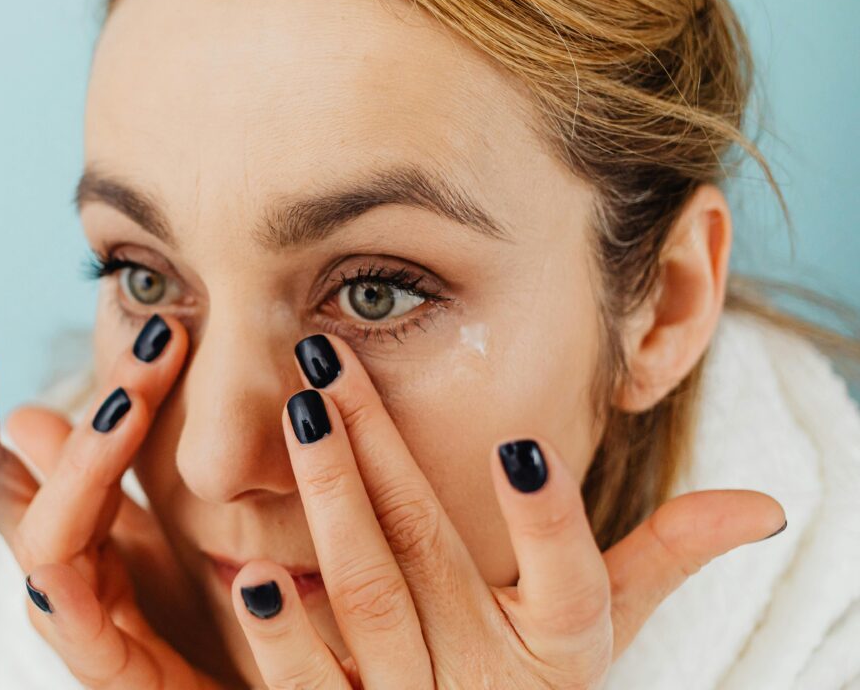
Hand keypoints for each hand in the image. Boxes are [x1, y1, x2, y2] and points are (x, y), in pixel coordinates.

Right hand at [0, 315, 230, 688]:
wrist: (253, 684)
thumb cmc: (196, 614)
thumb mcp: (150, 526)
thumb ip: (100, 470)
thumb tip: (26, 416)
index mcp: (70, 530)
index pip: (2, 461)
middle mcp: (60, 573)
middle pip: (34, 486)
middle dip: (86, 408)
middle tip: (154, 346)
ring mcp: (79, 624)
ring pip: (50, 543)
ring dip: (82, 470)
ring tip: (126, 409)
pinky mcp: (113, 674)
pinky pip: (80, 638)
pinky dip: (63, 602)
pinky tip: (54, 575)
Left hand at [230, 333, 786, 688]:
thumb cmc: (532, 683)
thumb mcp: (597, 632)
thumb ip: (662, 560)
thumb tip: (765, 506)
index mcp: (558, 647)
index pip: (570, 584)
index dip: (550, 521)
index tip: (520, 444)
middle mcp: (488, 677)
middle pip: (436, 556)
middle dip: (380, 450)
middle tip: (327, 357)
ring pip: (370, 597)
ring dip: (331, 503)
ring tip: (298, 416)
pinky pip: (309, 685)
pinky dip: (282, 635)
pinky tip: (249, 569)